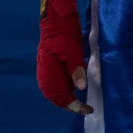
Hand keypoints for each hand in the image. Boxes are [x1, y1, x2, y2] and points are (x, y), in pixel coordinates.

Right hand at [35, 0, 91, 114]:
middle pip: (56, 98)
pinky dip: (64, 92)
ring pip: (55, 93)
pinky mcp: (49, 68)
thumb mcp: (73, 52)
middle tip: (86, 108)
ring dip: (67, 100)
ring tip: (81, 103)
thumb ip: (76, 70)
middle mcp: (45, 75)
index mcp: (49, 72)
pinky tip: (74, 91)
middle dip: (70, 106)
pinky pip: (55, 86)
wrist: (56, 22)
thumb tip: (81, 88)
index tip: (87, 110)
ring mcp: (45, 72)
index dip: (74, 106)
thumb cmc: (65, 35)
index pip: (61, 97)